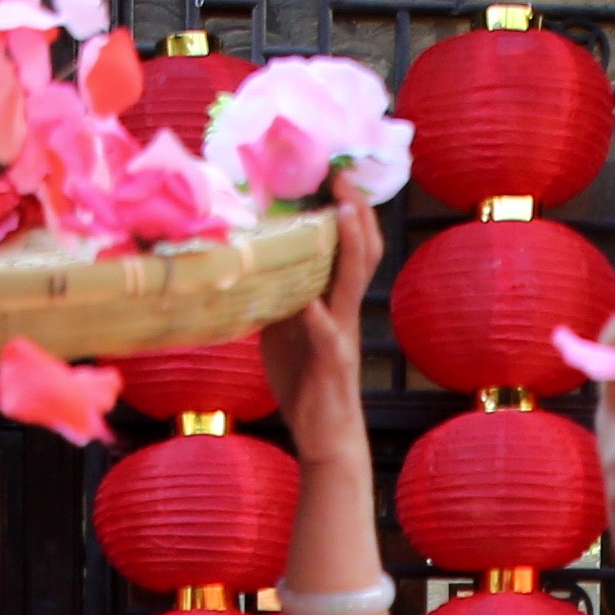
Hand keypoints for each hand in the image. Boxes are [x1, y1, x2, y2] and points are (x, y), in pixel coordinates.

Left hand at [261, 184, 381, 435]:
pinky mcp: (332, 363)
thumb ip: (277, 298)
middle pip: (362, 254)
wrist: (326, 436)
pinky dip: (317, 317)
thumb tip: (252, 267)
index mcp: (334, 303)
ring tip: (342, 214)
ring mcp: (341, 335)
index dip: (348, 215)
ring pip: (351, 283)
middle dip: (356, 215)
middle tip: (343, 179)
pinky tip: (307, 301)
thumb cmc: (305, 383)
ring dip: (349, 246)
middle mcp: (344, 312)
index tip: (336, 178)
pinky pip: (327, 335)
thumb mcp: (284, 331)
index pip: (350, 250)